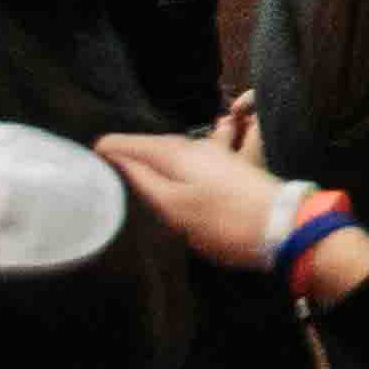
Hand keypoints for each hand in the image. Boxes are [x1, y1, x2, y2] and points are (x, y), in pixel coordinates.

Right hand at [94, 129, 302, 267]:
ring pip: (172, 152)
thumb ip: (144, 180)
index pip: (133, 142)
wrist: (283, 227)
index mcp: (179, 151)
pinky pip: (188, 160)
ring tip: (125, 171)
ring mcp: (217, 155)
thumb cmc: (223, 221)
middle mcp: (197, 146)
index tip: (84, 156)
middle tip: (98, 164)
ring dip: (150, 157)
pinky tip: (166, 176)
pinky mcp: (229, 169)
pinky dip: (170, 164)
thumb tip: (116, 158)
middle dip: (127, 150)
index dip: (109, 148)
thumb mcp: (174, 206)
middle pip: (153, 145)